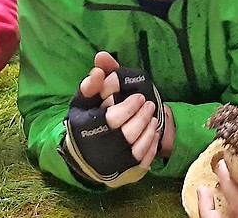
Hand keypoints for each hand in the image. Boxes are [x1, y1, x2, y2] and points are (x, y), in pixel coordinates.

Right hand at [59, 53, 162, 186]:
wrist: (83, 156)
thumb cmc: (86, 122)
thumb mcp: (85, 101)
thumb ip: (93, 81)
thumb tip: (100, 61)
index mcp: (85, 131)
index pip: (112, 119)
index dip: (129, 107)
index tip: (139, 97)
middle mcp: (98, 152)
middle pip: (127, 134)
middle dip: (142, 117)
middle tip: (149, 105)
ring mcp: (112, 166)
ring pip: (136, 149)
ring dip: (148, 130)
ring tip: (152, 118)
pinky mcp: (123, 175)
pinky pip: (142, 162)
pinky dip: (151, 146)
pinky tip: (153, 133)